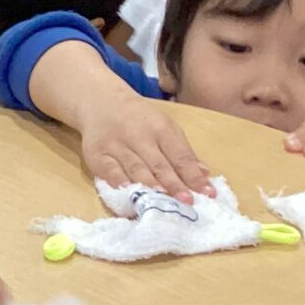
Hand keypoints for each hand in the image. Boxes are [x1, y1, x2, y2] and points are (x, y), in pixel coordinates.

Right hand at [78, 94, 213, 201]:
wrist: (100, 102)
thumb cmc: (139, 119)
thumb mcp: (164, 126)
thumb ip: (182, 151)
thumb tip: (204, 174)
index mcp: (161, 128)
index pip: (180, 155)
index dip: (193, 176)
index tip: (207, 193)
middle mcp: (140, 136)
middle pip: (159, 164)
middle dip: (174, 184)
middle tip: (188, 202)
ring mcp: (117, 145)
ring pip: (136, 168)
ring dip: (150, 185)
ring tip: (163, 201)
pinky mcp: (97, 154)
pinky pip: (109, 169)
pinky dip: (119, 181)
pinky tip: (129, 191)